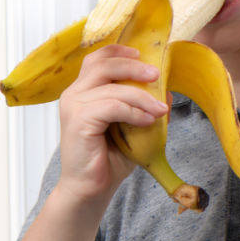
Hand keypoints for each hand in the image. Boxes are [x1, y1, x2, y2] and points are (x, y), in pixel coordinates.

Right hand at [55, 44, 167, 205]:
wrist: (90, 189)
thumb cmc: (107, 160)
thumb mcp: (132, 128)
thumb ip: (144, 108)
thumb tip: (166, 92)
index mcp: (82, 91)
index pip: (97, 58)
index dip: (119, 51)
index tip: (141, 52)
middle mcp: (74, 94)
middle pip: (103, 64)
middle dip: (133, 66)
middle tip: (156, 74)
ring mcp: (73, 105)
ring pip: (112, 87)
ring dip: (141, 95)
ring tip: (160, 110)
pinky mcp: (78, 120)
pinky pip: (112, 106)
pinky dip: (133, 111)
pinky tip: (147, 120)